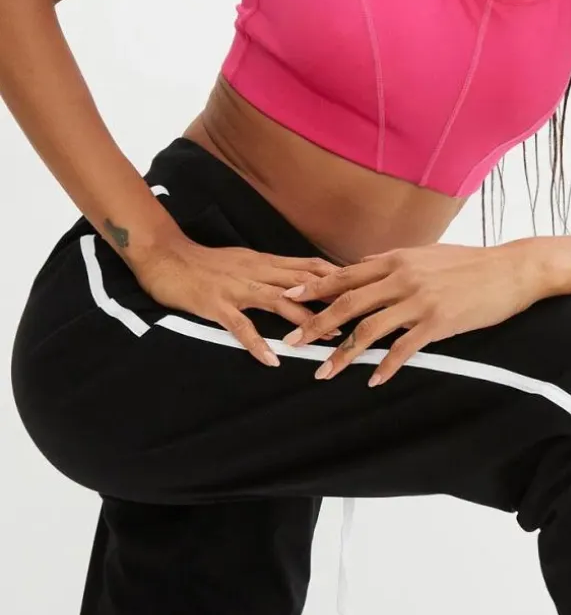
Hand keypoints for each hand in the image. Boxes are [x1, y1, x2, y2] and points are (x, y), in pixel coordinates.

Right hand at [130, 233, 344, 365]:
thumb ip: (271, 270)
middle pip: (302, 284)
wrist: (164, 255)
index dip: (337, 278)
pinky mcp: (216, 305)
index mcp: (264, 261)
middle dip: (332, 300)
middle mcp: (256, 271)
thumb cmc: (204, 262)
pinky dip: (257, 343)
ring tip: (327, 340)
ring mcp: (236, 288)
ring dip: (305, 321)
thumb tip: (299, 281)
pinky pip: (240, 326)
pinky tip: (272, 359)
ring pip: (278, 302)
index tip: (364, 289)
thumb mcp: (244, 260)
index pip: (308, 267)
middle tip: (359, 318)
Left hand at [282, 240, 544, 383]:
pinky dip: (385, 366)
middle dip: (315, 324)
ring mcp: (419, 300)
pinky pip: (403, 348)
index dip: (315, 287)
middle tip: (292, 342)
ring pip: (368, 329)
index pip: (346, 274)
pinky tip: (373, 381)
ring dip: (342, 353)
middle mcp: (402, 277)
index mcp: (396, 259)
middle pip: (348, 303)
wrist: (511, 269)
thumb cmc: (472, 262)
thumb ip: (395, 261)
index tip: (288, 297)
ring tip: (324, 372)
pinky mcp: (438, 322)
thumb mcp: (428, 253)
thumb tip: (366, 264)